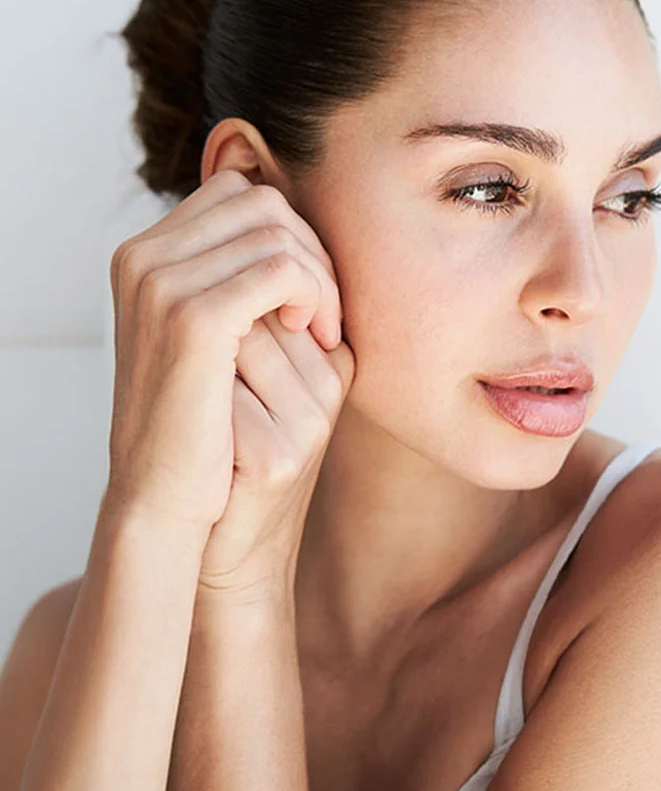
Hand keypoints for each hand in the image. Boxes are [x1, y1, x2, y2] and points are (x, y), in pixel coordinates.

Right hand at [105, 169, 352, 555]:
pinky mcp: (192, 318)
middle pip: (261, 203)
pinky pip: (282, 269)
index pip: (238, 194)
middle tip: (324, 316)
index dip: (287, 233)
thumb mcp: (211, 335)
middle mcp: (143, 256)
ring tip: (322, 334)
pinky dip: (315, 295)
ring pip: (277, 232)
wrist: (164, 497)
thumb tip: (298, 232)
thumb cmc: (198, 421)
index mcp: (143, 254)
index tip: (305, 292)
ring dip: (319, 278)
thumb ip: (235, 276)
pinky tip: (318, 337)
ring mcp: (162, 283)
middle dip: (309, 250)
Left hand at [197, 305, 354, 601]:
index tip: (213, 356)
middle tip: (205, 387)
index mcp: (335, 357)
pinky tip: (203, 438)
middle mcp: (333, 385)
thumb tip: (222, 246)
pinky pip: (219, 393)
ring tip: (209, 413)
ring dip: (201, 368)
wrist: (216, 543)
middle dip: (212, 339)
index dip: (224, 314)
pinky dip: (194, 403)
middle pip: (254, 310)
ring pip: (235, 342)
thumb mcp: (254, 376)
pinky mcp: (278, 456)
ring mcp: (310, 421)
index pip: (276, 285)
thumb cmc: (226, 449)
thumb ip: (254, 315)